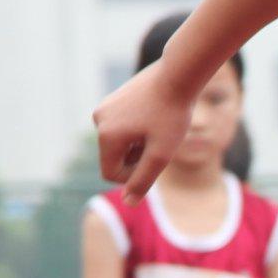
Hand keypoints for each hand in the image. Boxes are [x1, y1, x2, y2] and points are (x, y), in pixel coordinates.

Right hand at [93, 61, 193, 200]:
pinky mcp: (113, 100)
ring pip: (120, 143)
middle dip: (137, 158)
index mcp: (106, 135)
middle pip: (115, 158)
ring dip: (139, 145)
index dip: (135, 176)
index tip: (157, 162)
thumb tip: (128, 203)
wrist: (178, 74)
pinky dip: (137, 131)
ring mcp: (104, 108)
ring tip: (159, 129)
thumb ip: (144, 180)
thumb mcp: (161, 153)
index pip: (111, 174)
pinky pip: (122, 128)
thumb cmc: (173, 114)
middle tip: (162, 143)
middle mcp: (99, 120)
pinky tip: (156, 118)